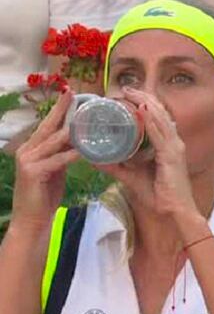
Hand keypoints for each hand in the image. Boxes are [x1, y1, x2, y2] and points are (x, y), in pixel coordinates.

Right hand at [10, 90, 80, 231]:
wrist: (31, 220)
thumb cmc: (44, 195)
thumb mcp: (55, 170)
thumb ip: (62, 155)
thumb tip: (77, 142)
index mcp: (32, 148)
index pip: (48, 125)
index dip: (59, 110)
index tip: (70, 94)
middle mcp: (27, 150)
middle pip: (48, 126)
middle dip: (61, 109)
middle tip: (73, 93)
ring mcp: (28, 160)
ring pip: (53, 141)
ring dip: (71, 130)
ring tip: (86, 117)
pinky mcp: (33, 172)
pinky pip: (57, 160)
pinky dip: (72, 155)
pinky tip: (85, 150)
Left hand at [98, 87, 197, 222]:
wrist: (175, 211)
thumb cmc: (159, 195)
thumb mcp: (132, 176)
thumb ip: (115, 166)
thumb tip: (93, 158)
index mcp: (168, 145)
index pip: (158, 119)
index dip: (145, 104)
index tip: (127, 95)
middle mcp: (174, 143)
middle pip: (160, 113)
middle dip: (144, 98)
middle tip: (126, 88)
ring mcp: (175, 148)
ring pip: (160, 119)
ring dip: (146, 103)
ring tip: (131, 93)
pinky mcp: (172, 156)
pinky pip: (160, 135)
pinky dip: (151, 121)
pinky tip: (142, 111)